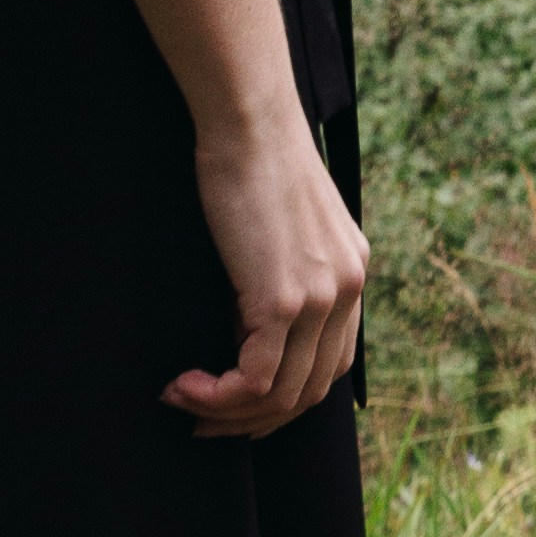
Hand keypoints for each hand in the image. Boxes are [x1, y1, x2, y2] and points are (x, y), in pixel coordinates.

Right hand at [122, 0, 368, 438]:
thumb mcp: (285, 222)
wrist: (248, 117)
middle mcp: (349, 288)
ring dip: (227, 414)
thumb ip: (286, 270)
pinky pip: (256, 380)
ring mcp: (322, 297)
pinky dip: (217, 396)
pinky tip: (182, 384)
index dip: (282, 397)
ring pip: (282, 395)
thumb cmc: (251, 157)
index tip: (233, 400)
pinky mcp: (285, 299)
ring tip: (182, 402)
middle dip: (253, 419)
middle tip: (202, 418)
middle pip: (311, 391)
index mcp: (353, 271)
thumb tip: (246, 328)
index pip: (330, 364)